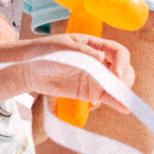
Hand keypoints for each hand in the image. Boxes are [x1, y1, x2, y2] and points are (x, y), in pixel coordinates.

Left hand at [9, 33, 132, 104]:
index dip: (122, 63)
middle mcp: (100, 61)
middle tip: (117, 89)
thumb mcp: (63, 48)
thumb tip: (102, 59)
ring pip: (118, 85)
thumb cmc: (46, 52)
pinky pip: (107, 97)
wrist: (29, 70)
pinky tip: (122, 108)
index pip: (119, 52)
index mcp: (96, 45)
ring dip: (122, 92)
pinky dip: (116, 102)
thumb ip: (83, 53)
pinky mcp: (90, 92)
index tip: (116, 75)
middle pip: (123, 69)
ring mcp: (96, 78)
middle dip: (124, 79)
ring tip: (123, 103)